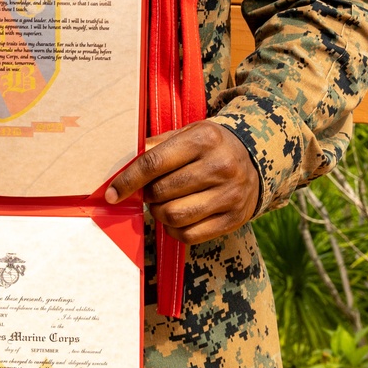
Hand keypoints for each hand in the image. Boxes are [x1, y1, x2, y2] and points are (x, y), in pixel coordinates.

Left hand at [105, 121, 259, 244]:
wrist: (256, 158)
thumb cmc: (211, 145)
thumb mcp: (189, 132)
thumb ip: (157, 144)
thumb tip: (125, 162)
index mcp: (203, 139)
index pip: (154, 163)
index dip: (128, 180)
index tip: (112, 193)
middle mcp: (219, 166)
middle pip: (162, 192)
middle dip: (147, 196)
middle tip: (150, 191)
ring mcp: (229, 194)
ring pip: (174, 216)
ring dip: (159, 213)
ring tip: (163, 203)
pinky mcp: (234, 218)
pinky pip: (190, 235)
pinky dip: (174, 230)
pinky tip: (177, 218)